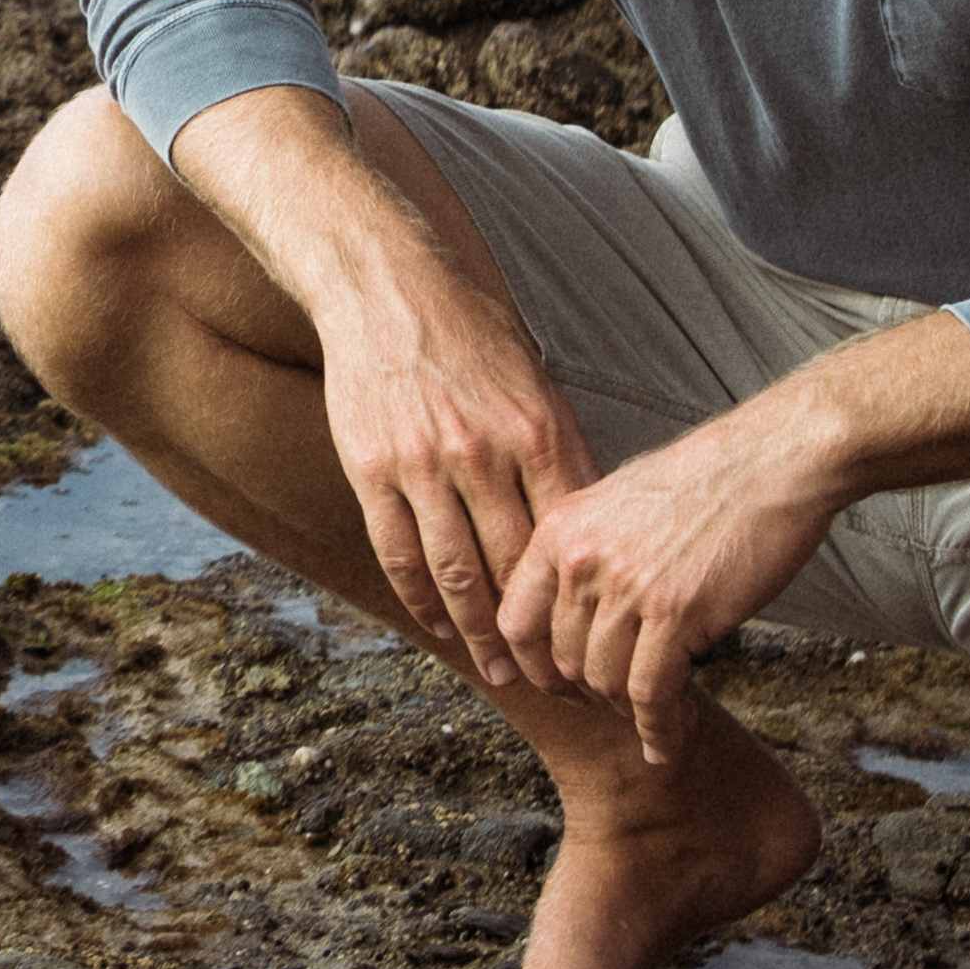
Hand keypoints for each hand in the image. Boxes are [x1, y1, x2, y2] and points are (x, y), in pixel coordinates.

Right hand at [322, 313, 591, 692]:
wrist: (388, 288)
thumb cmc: (471, 336)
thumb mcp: (535, 383)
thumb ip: (559, 453)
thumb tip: (589, 526)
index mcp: (535, 431)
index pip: (567, 540)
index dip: (583, 599)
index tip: (597, 638)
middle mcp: (482, 453)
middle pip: (516, 569)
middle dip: (539, 634)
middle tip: (558, 680)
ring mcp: (422, 464)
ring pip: (457, 573)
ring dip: (481, 634)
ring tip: (502, 672)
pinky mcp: (372, 469)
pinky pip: (398, 553)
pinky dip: (422, 598)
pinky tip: (441, 625)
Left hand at [500, 407, 845, 765]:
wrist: (772, 461)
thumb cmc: (708, 480)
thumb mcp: (620, 500)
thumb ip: (588, 551)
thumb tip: (575, 608)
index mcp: (562, 529)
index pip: (514, 621)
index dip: (533, 666)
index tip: (556, 688)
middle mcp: (582, 559)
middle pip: (563, 661)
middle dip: (591, 694)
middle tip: (620, 705)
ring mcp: (627, 587)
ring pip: (604, 683)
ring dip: (630, 713)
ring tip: (656, 717)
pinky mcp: (676, 613)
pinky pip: (650, 694)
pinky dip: (659, 728)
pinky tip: (667, 740)